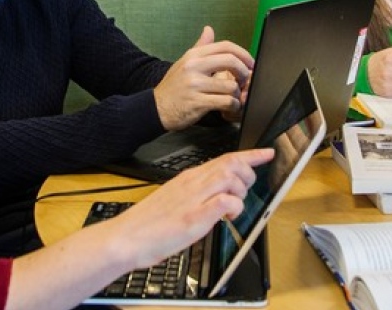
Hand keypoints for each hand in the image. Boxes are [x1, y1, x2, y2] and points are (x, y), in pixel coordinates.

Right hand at [105, 148, 273, 268]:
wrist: (125, 237)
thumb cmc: (147, 224)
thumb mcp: (175, 200)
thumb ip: (196, 194)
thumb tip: (217, 197)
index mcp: (189, 178)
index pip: (225, 158)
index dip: (250, 155)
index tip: (266, 153)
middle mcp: (193, 183)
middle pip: (232, 164)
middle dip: (248, 175)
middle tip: (244, 192)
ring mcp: (193, 199)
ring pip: (230, 177)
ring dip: (240, 190)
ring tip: (232, 208)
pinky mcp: (194, 217)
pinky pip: (224, 202)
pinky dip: (233, 206)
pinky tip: (226, 217)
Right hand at [154, 26, 253, 129]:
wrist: (156, 108)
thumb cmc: (173, 86)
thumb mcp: (184, 62)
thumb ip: (200, 47)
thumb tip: (209, 29)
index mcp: (194, 55)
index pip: (225, 46)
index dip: (243, 54)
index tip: (250, 63)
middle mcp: (194, 67)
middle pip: (231, 61)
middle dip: (245, 72)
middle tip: (245, 81)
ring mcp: (195, 85)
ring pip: (231, 85)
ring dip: (238, 94)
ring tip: (235, 97)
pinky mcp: (197, 103)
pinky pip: (225, 102)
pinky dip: (233, 106)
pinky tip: (231, 107)